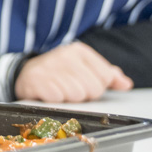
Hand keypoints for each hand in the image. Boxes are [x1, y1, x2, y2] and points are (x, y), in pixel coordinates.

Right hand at [14, 41, 132, 102]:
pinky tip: (49, 94)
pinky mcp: (35, 80)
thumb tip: (126, 84)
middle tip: (70, 89)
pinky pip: (57, 98)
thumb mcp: (83, 68)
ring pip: (76, 96)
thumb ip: (107, 75)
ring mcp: (49, 67)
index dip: (97, 87)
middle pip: (93, 89)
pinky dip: (54, 100)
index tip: (84, 83)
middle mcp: (64, 55)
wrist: (25, 73)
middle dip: (84, 95)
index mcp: (79, 51)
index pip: (105, 77)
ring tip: (59, 91)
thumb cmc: (60, 72)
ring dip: (69, 99)